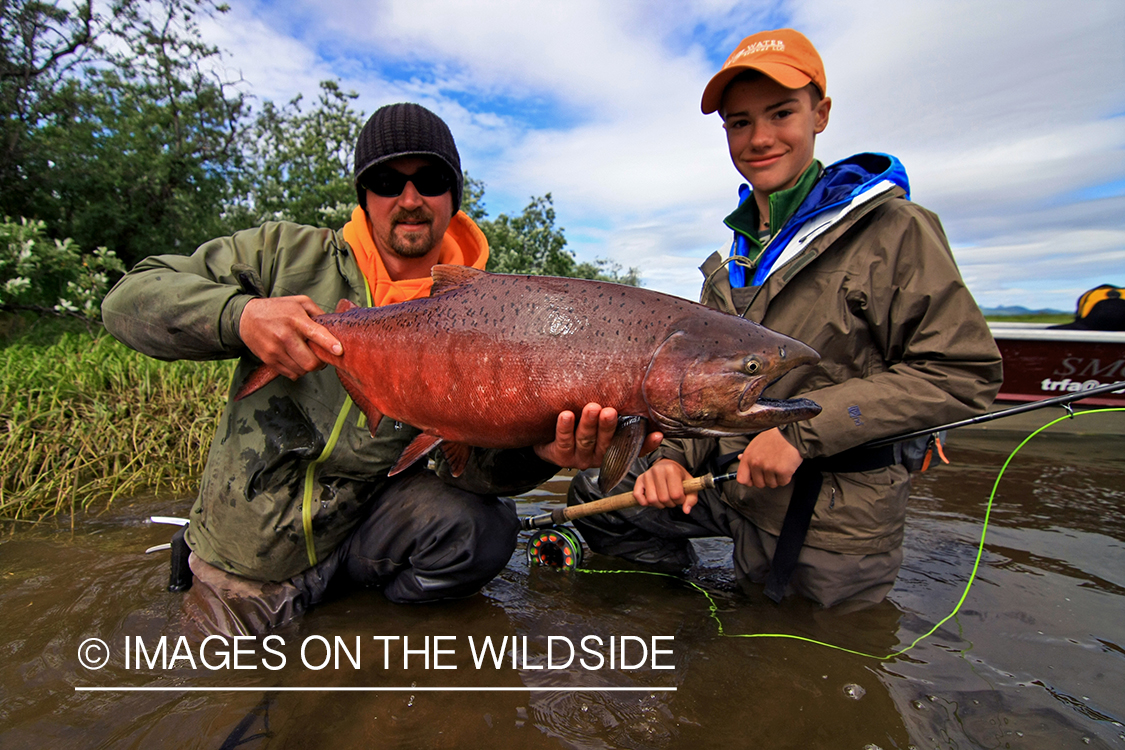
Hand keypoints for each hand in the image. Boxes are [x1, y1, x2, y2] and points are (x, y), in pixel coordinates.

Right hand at [239, 296, 342, 380]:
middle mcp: (285, 335)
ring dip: (308, 367)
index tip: (339, 350)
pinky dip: (297, 371)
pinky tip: (295, 360)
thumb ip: (318, 313)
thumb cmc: (277, 308)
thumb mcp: (299, 302)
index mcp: (296, 319)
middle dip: (320, 363)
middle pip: (310, 362)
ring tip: (306, 356)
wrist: (246, 317)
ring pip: (301, 371)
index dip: (329, 344)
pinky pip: (290, 374)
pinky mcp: (268, 359)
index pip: (316, 334)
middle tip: (320, 357)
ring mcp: (275, 349)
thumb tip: (334, 328)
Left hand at [533, 403, 662, 468]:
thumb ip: (617, 413)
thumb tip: (637, 391)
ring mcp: (579, 456)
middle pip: (606, 442)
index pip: (633, 449)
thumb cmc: (580, 428)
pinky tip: (566, 415)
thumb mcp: (600, 424)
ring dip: (588, 424)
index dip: (646, 444)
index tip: (657, 434)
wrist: (549, 441)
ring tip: (592, 408)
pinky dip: (564, 427)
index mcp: (612, 450)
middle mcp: (598, 456)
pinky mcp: (560, 455)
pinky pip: (563, 440)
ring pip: (585, 440)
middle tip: (610, 412)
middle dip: (608, 426)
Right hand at [633, 458, 697, 512]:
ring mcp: (647, 475)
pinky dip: (644, 502)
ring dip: (659, 505)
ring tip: (663, 499)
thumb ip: (691, 498)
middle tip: (672, 499)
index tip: (680, 497)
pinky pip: (638, 496)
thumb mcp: (690, 484)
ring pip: (652, 500)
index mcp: (672, 470)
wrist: (668, 464)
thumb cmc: (679, 476)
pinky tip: (652, 499)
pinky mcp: (639, 479)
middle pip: (663, 499)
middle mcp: (658, 471)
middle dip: (670, 503)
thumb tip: (686, 510)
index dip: (680, 501)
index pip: (676, 494)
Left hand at [736, 428, 802, 487]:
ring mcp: (769, 468)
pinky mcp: (782, 471)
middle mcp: (756, 463)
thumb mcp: (757, 443)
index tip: (754, 479)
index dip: (749, 482)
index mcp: (748, 457)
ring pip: (771, 484)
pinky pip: (782, 482)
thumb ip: (748, 454)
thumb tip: (740, 458)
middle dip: (766, 479)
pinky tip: (786, 466)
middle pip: (759, 484)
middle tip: (772, 469)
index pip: (742, 479)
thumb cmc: (775, 438)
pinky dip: (786, 477)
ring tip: (779, 465)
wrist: (792, 434)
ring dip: (776, 478)